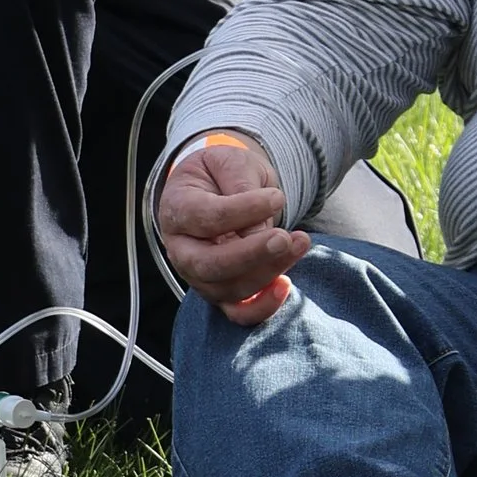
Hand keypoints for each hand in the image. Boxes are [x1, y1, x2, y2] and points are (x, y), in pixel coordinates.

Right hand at [156, 129, 305, 322]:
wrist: (222, 188)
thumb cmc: (223, 173)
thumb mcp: (231, 163)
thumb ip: (241, 189)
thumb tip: (259, 232)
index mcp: (177, 209)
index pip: (204, 217)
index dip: (242, 210)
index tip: (277, 197)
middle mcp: (180, 249)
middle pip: (208, 264)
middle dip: (251, 254)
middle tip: (285, 238)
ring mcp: (198, 275)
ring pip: (228, 288)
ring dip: (268, 270)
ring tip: (300, 242)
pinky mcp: (220, 291)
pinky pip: (237, 312)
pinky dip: (262, 307)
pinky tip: (286, 285)